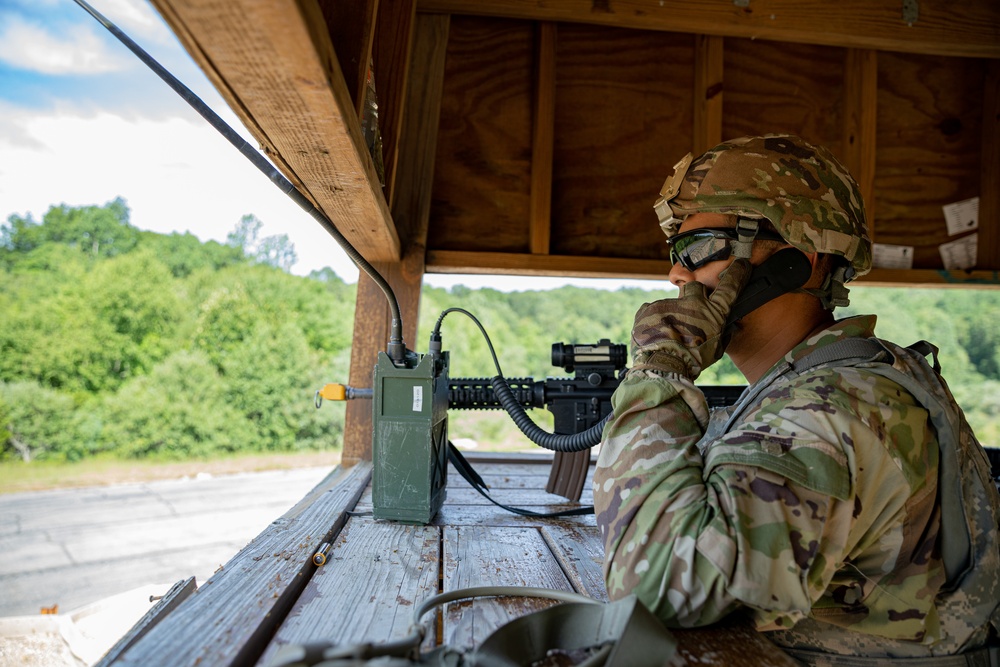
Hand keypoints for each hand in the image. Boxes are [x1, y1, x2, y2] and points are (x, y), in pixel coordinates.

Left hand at [630, 259, 751, 379]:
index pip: (729, 288)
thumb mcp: (716, 350)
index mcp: (712, 313)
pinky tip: (654, 335)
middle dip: (694, 295)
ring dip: (670, 315)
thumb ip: (721, 334)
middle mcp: (692, 303)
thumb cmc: (693, 360)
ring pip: (671, 304)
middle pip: (695, 286)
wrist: (663, 365)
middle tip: (690, 313)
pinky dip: (652, 321)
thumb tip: (728, 328)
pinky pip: (652, 311)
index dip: (737, 274)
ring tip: (667, 335)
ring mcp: (669, 303)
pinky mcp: (649, 308)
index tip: (742, 264)